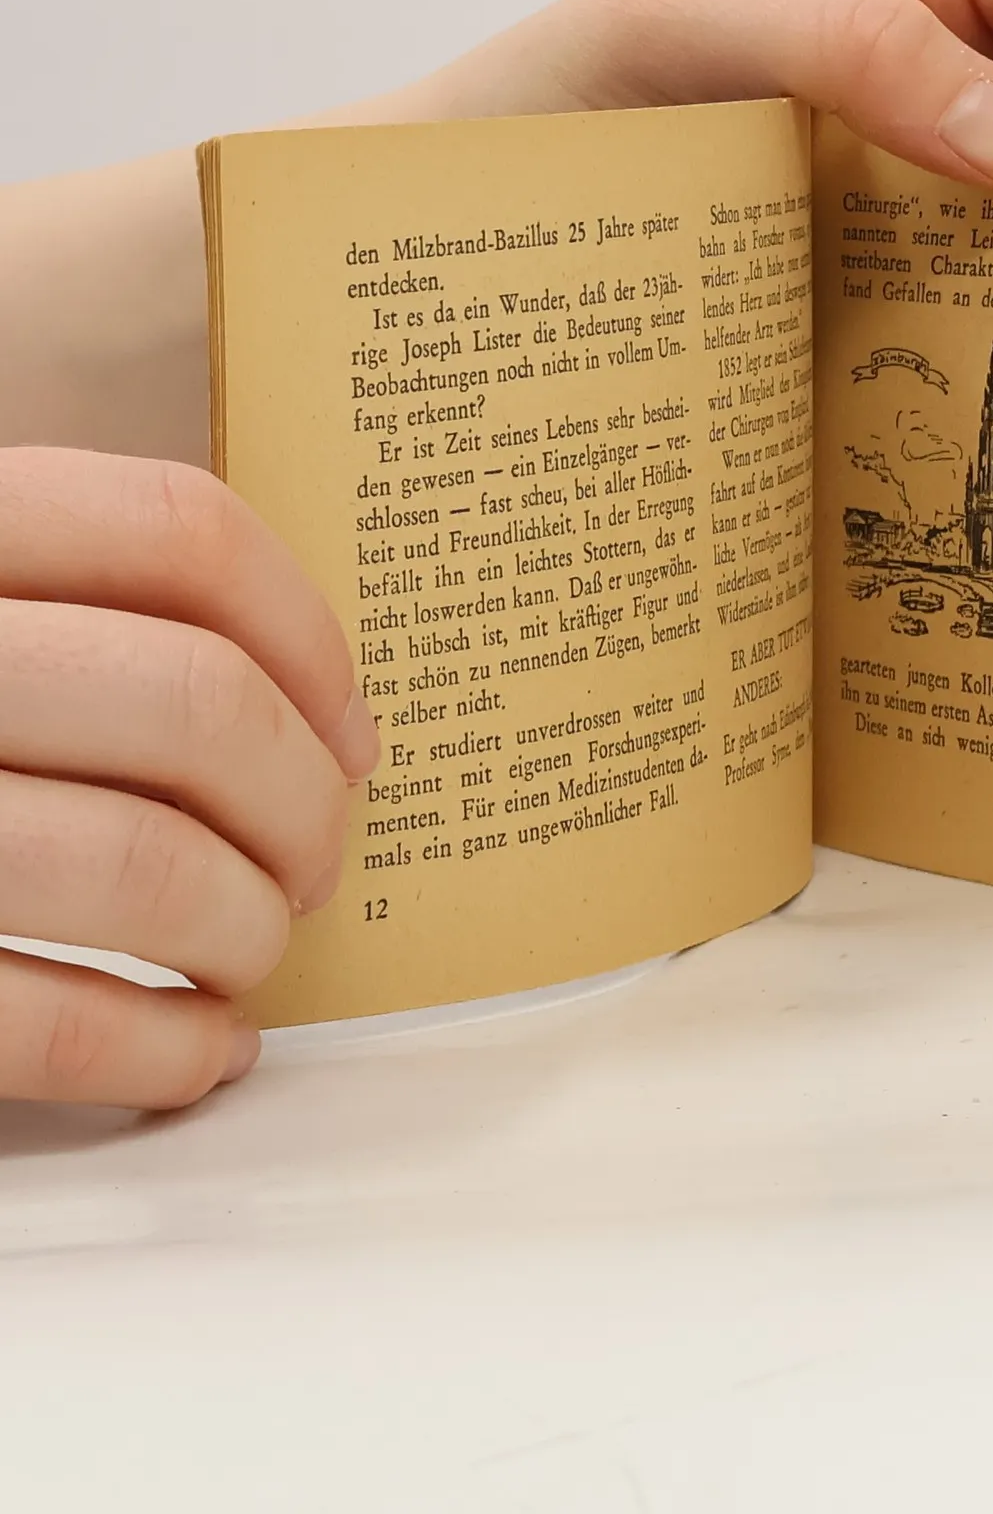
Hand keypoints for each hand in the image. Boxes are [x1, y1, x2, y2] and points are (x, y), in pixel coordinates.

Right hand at [0, 448, 377, 1106]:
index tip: (352, 726)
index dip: (308, 636)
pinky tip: (200, 1052)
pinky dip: (164, 1053)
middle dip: (304, 804)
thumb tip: (325, 714)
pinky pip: (45, 1024)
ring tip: (252, 948)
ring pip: (147, 869)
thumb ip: (81, 610)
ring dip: (246, 929)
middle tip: (319, 857)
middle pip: (195, 706)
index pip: (176, 533)